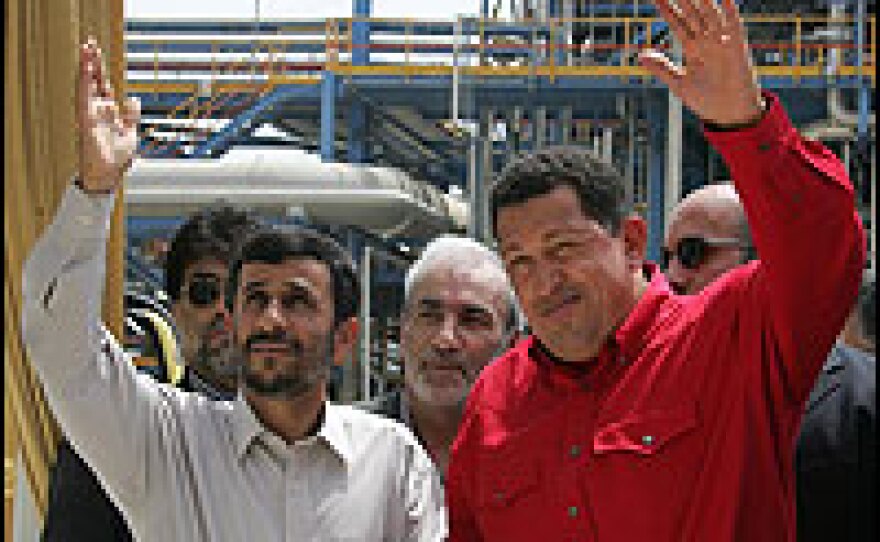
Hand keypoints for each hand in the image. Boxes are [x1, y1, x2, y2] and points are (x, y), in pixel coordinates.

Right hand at [77, 38, 139, 193]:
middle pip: (94, 80)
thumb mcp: (130, 132)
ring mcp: (91, 113)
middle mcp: (98, 109)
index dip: (101, 69)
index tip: (98, 52)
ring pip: (87, 84)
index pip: (104, 84)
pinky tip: (85, 67)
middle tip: (90, 42)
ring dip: (87, 66)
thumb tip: (133, 99)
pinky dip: (85, 81)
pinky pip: (84, 96)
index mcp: (109, 111)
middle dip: (93, 62)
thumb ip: (131, 115)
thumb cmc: (118, 157)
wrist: (108, 174)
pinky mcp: (86, 119)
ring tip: (86, 47)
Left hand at [639, 0, 763, 126]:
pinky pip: (733, 23)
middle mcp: (706, 41)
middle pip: (693, 13)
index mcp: (692, 48)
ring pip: (710, 14)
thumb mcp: (679, 83)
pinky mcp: (737, 46)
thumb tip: (641, 55)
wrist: (729, 113)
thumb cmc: (705, 100)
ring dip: (703, 0)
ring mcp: (722, 42)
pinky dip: (729, 10)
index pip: (678, 23)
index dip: (668, 9)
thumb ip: (662, 68)